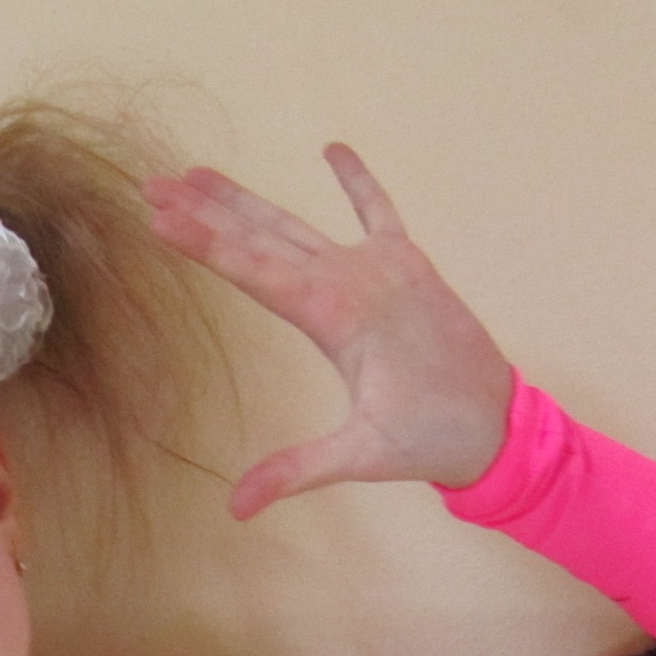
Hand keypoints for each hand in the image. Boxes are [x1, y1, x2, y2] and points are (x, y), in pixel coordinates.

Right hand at [145, 145, 513, 517]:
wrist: (501, 424)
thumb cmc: (429, 439)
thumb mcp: (359, 456)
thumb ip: (294, 471)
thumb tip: (237, 507)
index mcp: (338, 316)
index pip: (255, 272)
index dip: (204, 243)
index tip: (159, 216)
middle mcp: (356, 278)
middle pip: (266, 238)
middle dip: (208, 211)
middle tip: (154, 183)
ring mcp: (385, 266)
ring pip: (302, 226)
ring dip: (249, 201)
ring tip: (200, 174)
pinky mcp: (411, 266)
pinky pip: (379, 213)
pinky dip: (358, 182)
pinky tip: (334, 149)